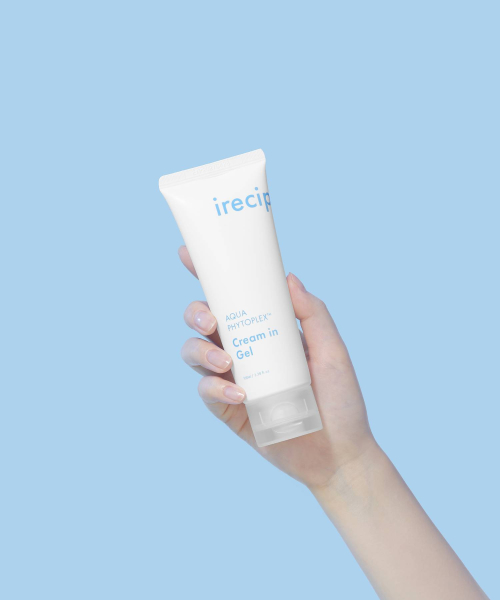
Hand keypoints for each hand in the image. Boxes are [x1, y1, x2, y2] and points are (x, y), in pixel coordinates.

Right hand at [179, 245, 375, 489]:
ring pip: (194, 352)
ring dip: (200, 352)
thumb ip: (314, 314)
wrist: (339, 454)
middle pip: (202, 321)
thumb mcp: (333, 350)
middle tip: (212, 321)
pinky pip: (206, 392)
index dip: (206, 275)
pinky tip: (240, 394)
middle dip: (196, 313)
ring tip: (226, 363)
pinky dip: (215, 389)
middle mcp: (244, 349)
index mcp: (265, 329)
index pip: (232, 297)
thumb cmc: (340, 399)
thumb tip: (289, 277)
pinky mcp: (229, 409)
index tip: (186, 255)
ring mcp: (233, 378)